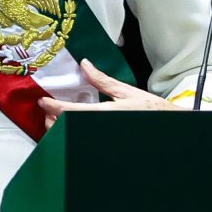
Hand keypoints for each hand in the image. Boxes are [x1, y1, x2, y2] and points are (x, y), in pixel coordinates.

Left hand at [36, 59, 181, 128]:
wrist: (169, 128)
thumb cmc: (151, 110)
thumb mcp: (127, 91)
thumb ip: (102, 80)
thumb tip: (85, 64)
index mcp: (105, 113)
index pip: (70, 113)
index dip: (52, 108)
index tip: (42, 101)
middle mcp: (100, 129)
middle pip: (64, 129)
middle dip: (52, 120)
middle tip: (48, 109)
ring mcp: (101, 139)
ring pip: (70, 138)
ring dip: (59, 128)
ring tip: (59, 117)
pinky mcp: (103, 147)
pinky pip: (80, 141)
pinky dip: (71, 133)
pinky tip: (72, 126)